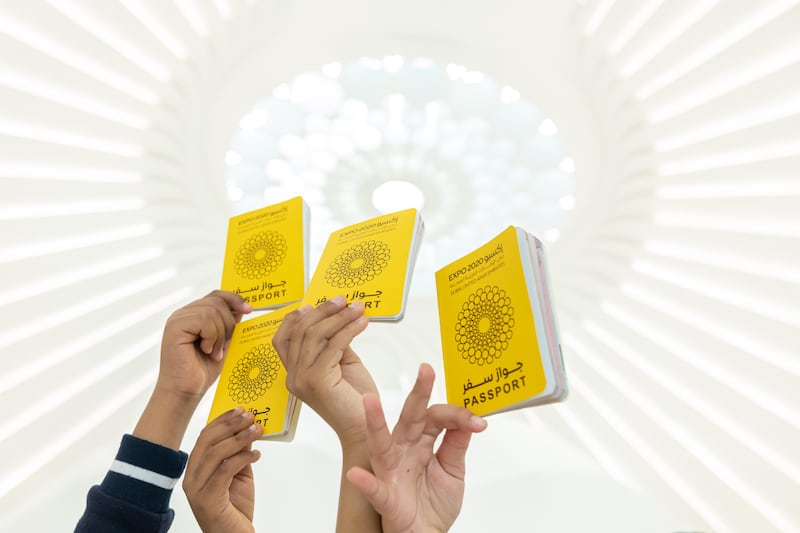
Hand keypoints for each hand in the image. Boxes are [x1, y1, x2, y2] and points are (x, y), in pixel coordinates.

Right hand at [157, 290, 252, 400]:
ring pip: (212, 310)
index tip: (249, 310)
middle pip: (217, 302)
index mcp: (194, 314)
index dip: (234, 299)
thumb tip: (241, 308)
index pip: (216, 295)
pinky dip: (211, 337)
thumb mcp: (222, 342)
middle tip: (222, 345)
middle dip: (228, 324)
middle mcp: (184, 314)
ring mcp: (178, 319)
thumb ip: (228, 325)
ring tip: (212, 351)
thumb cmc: (201, 370)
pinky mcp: (175, 327)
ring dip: (219, 334)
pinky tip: (205, 350)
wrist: (186, 391)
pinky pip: (204, 320)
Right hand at [183, 407, 261, 532]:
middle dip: (230, 425)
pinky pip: (224, 472)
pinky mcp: (207, 500)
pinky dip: (241, 458)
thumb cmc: (235, 508)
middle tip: (250, 415)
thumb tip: (247, 429)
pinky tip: (256, 454)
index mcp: (196, 468)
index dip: (222, 420)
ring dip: (238, 438)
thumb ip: (240, 453)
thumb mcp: (240, 474)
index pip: (205, 437)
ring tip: (257, 431)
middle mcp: (191, 477)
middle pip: (207, 441)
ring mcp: (196, 489)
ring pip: (215, 454)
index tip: (240, 409)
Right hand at [272, 296, 376, 445]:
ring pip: (315, 335)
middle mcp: (293, 377)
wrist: (365, 430)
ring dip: (339, 317)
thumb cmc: (354, 399)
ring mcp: (302, 379)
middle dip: (323, 311)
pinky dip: (349, 329)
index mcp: (294, 374)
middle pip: (300, 332)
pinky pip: (333, 345)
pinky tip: (362, 322)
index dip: (295, 318)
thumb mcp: (341, 363)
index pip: (282, 339)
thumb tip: (336, 316)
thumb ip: (333, 343)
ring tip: (358, 308)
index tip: (315, 302)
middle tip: (344, 299)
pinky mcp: (317, 381)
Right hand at [346, 363, 487, 532]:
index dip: (458, 415)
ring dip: (375, 423)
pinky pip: (374, 488)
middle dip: (417, 393)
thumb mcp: (453, 470)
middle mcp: (404, 450)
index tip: (478, 421)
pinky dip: (365, 481)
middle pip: (410, 417)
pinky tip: (357, 473)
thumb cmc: (433, 504)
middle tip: (426, 371)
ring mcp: (392, 472)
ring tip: (370, 403)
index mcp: (421, 441)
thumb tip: (472, 417)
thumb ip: (456, 444)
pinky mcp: (386, 498)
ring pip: (382, 444)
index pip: (437, 418)